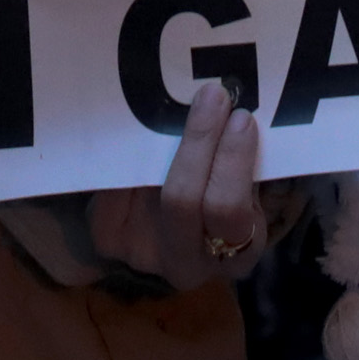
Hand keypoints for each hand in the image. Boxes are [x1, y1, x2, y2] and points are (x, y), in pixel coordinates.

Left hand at [85, 81, 264, 290]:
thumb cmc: (225, 204)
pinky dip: (131, 153)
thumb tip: (236, 109)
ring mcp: (142, 253)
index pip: (228, 211)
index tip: (241, 118)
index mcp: (237, 257)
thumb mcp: (249, 196)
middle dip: (199, 141)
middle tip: (213, 95)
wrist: (174, 239)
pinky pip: (114, 185)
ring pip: (145, 187)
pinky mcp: (109, 238)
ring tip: (177, 101)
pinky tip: (145, 127)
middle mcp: (186, 264)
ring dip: (161, 138)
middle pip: (182, 199)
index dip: (233, 161)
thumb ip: (242, 166)